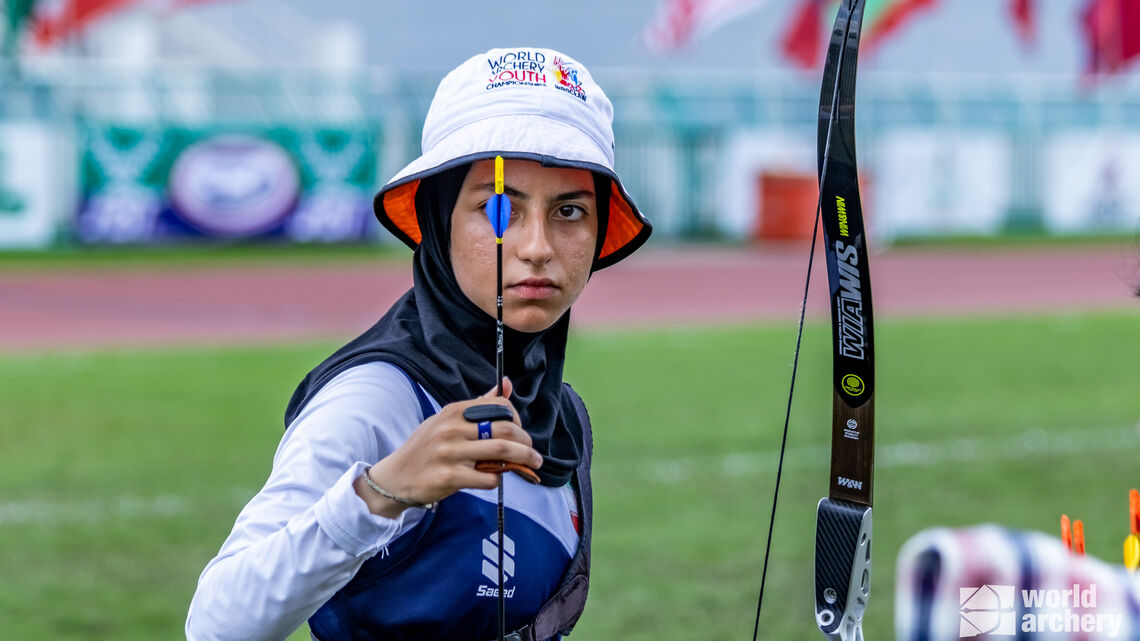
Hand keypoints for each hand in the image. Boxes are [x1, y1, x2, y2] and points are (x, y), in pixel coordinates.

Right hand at [355, 378, 542, 517]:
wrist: (396, 476)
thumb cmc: (427, 447)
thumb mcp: (447, 420)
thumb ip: (478, 404)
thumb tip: (506, 383)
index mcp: (454, 411)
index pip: (499, 406)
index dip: (517, 418)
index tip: (519, 430)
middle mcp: (452, 429)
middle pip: (506, 429)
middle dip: (526, 442)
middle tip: (531, 452)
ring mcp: (450, 453)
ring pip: (502, 452)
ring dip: (524, 459)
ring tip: (532, 463)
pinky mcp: (449, 477)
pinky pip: (488, 478)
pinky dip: (498, 478)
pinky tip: (496, 478)